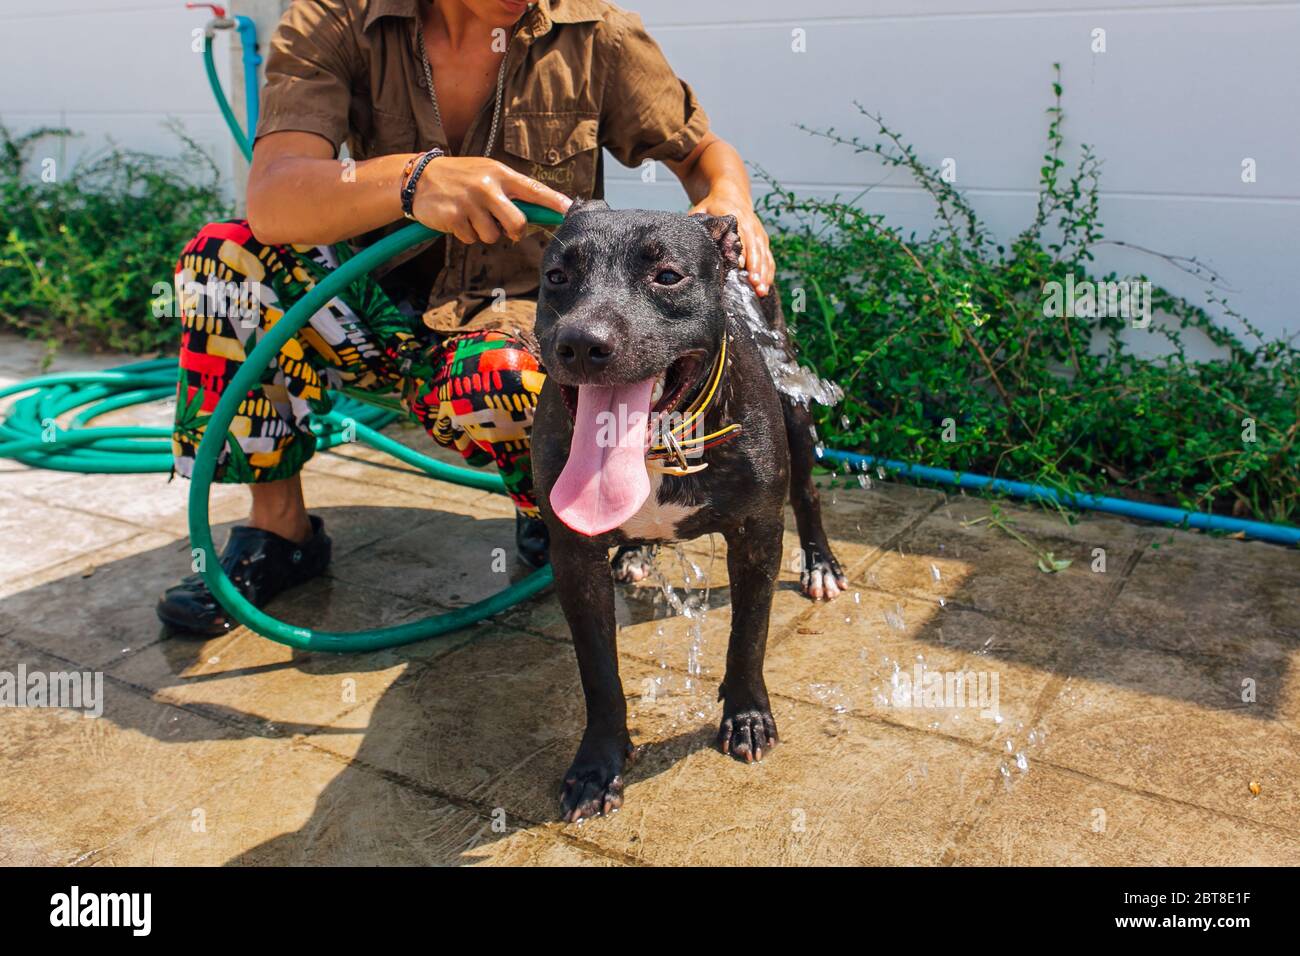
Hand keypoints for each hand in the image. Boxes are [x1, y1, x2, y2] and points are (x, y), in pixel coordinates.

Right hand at [411, 156, 571, 243]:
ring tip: (471, 215)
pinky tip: (457, 218)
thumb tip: (538, 216)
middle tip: (504, 227)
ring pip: (493, 236)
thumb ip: (511, 193)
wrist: (419, 178)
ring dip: (484, 232)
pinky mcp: (454, 216)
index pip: (533, 189)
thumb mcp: (487, 175)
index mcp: (500, 174)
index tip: (570, 212)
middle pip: (517, 223)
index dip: (553, 203)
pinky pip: (471, 238)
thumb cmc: (461, 178)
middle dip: (514, 232)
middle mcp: (487, 186)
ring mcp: (470, 201)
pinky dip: (465, 234)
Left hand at [689, 189, 774, 295]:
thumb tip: (687, 240)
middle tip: (754, 285)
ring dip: (764, 274)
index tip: (740, 267)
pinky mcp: (763, 241)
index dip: (743, 252)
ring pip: (765, 256)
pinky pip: (768, 258)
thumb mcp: (702, 209)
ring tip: (761, 291)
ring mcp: (759, 234)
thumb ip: (696, 222)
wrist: (733, 195)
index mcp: (737, 216)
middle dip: (756, 268)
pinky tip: (765, 287)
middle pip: (756, 249)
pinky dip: (768, 273)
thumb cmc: (713, 206)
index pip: (742, 237)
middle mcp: (751, 225)